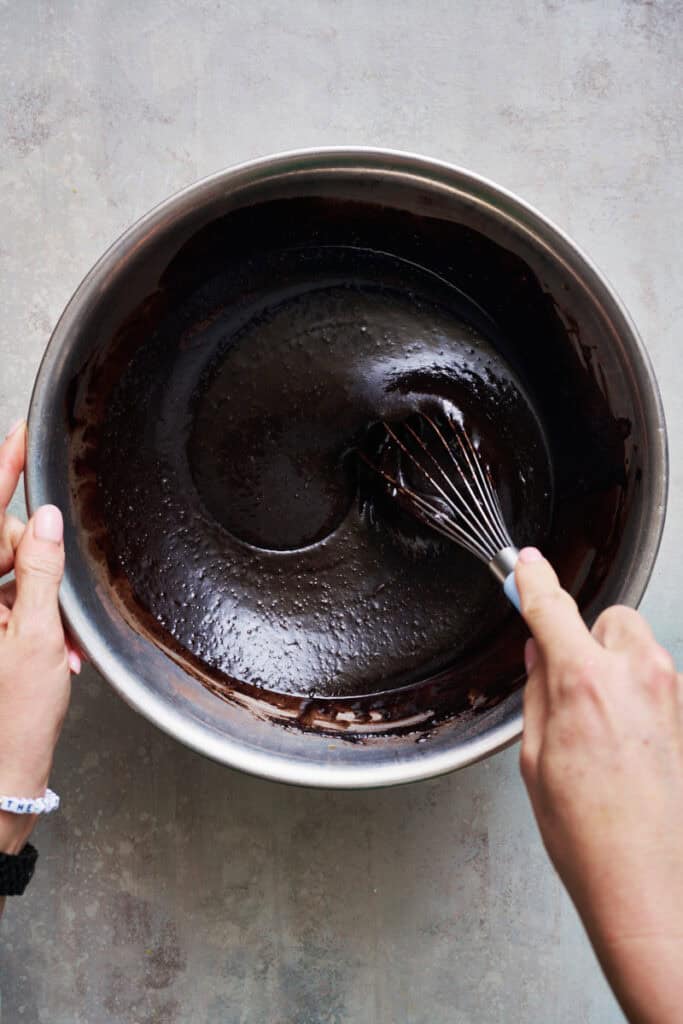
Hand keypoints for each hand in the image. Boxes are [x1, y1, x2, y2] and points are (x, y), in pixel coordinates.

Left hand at [0, 420, 77, 855]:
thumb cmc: (11, 723)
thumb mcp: (36, 641)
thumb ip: (39, 571)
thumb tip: (44, 518)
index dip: (5, 467)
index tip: (22, 433)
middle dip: (30, 558)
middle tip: (52, 601)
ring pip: (7, 574)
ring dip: (37, 598)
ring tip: (58, 642)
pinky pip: (8, 602)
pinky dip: (32, 617)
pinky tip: (52, 646)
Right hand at [516, 547, 682, 1023]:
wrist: (645, 881)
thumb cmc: (590, 832)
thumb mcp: (535, 756)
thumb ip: (538, 690)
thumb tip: (538, 653)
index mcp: (585, 682)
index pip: (550, 605)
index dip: (532, 579)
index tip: (524, 564)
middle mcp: (636, 676)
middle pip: (608, 616)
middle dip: (583, 634)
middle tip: (562, 672)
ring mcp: (668, 694)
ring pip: (634, 644)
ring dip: (610, 661)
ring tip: (590, 718)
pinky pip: (652, 676)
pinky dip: (631, 687)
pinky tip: (615, 735)